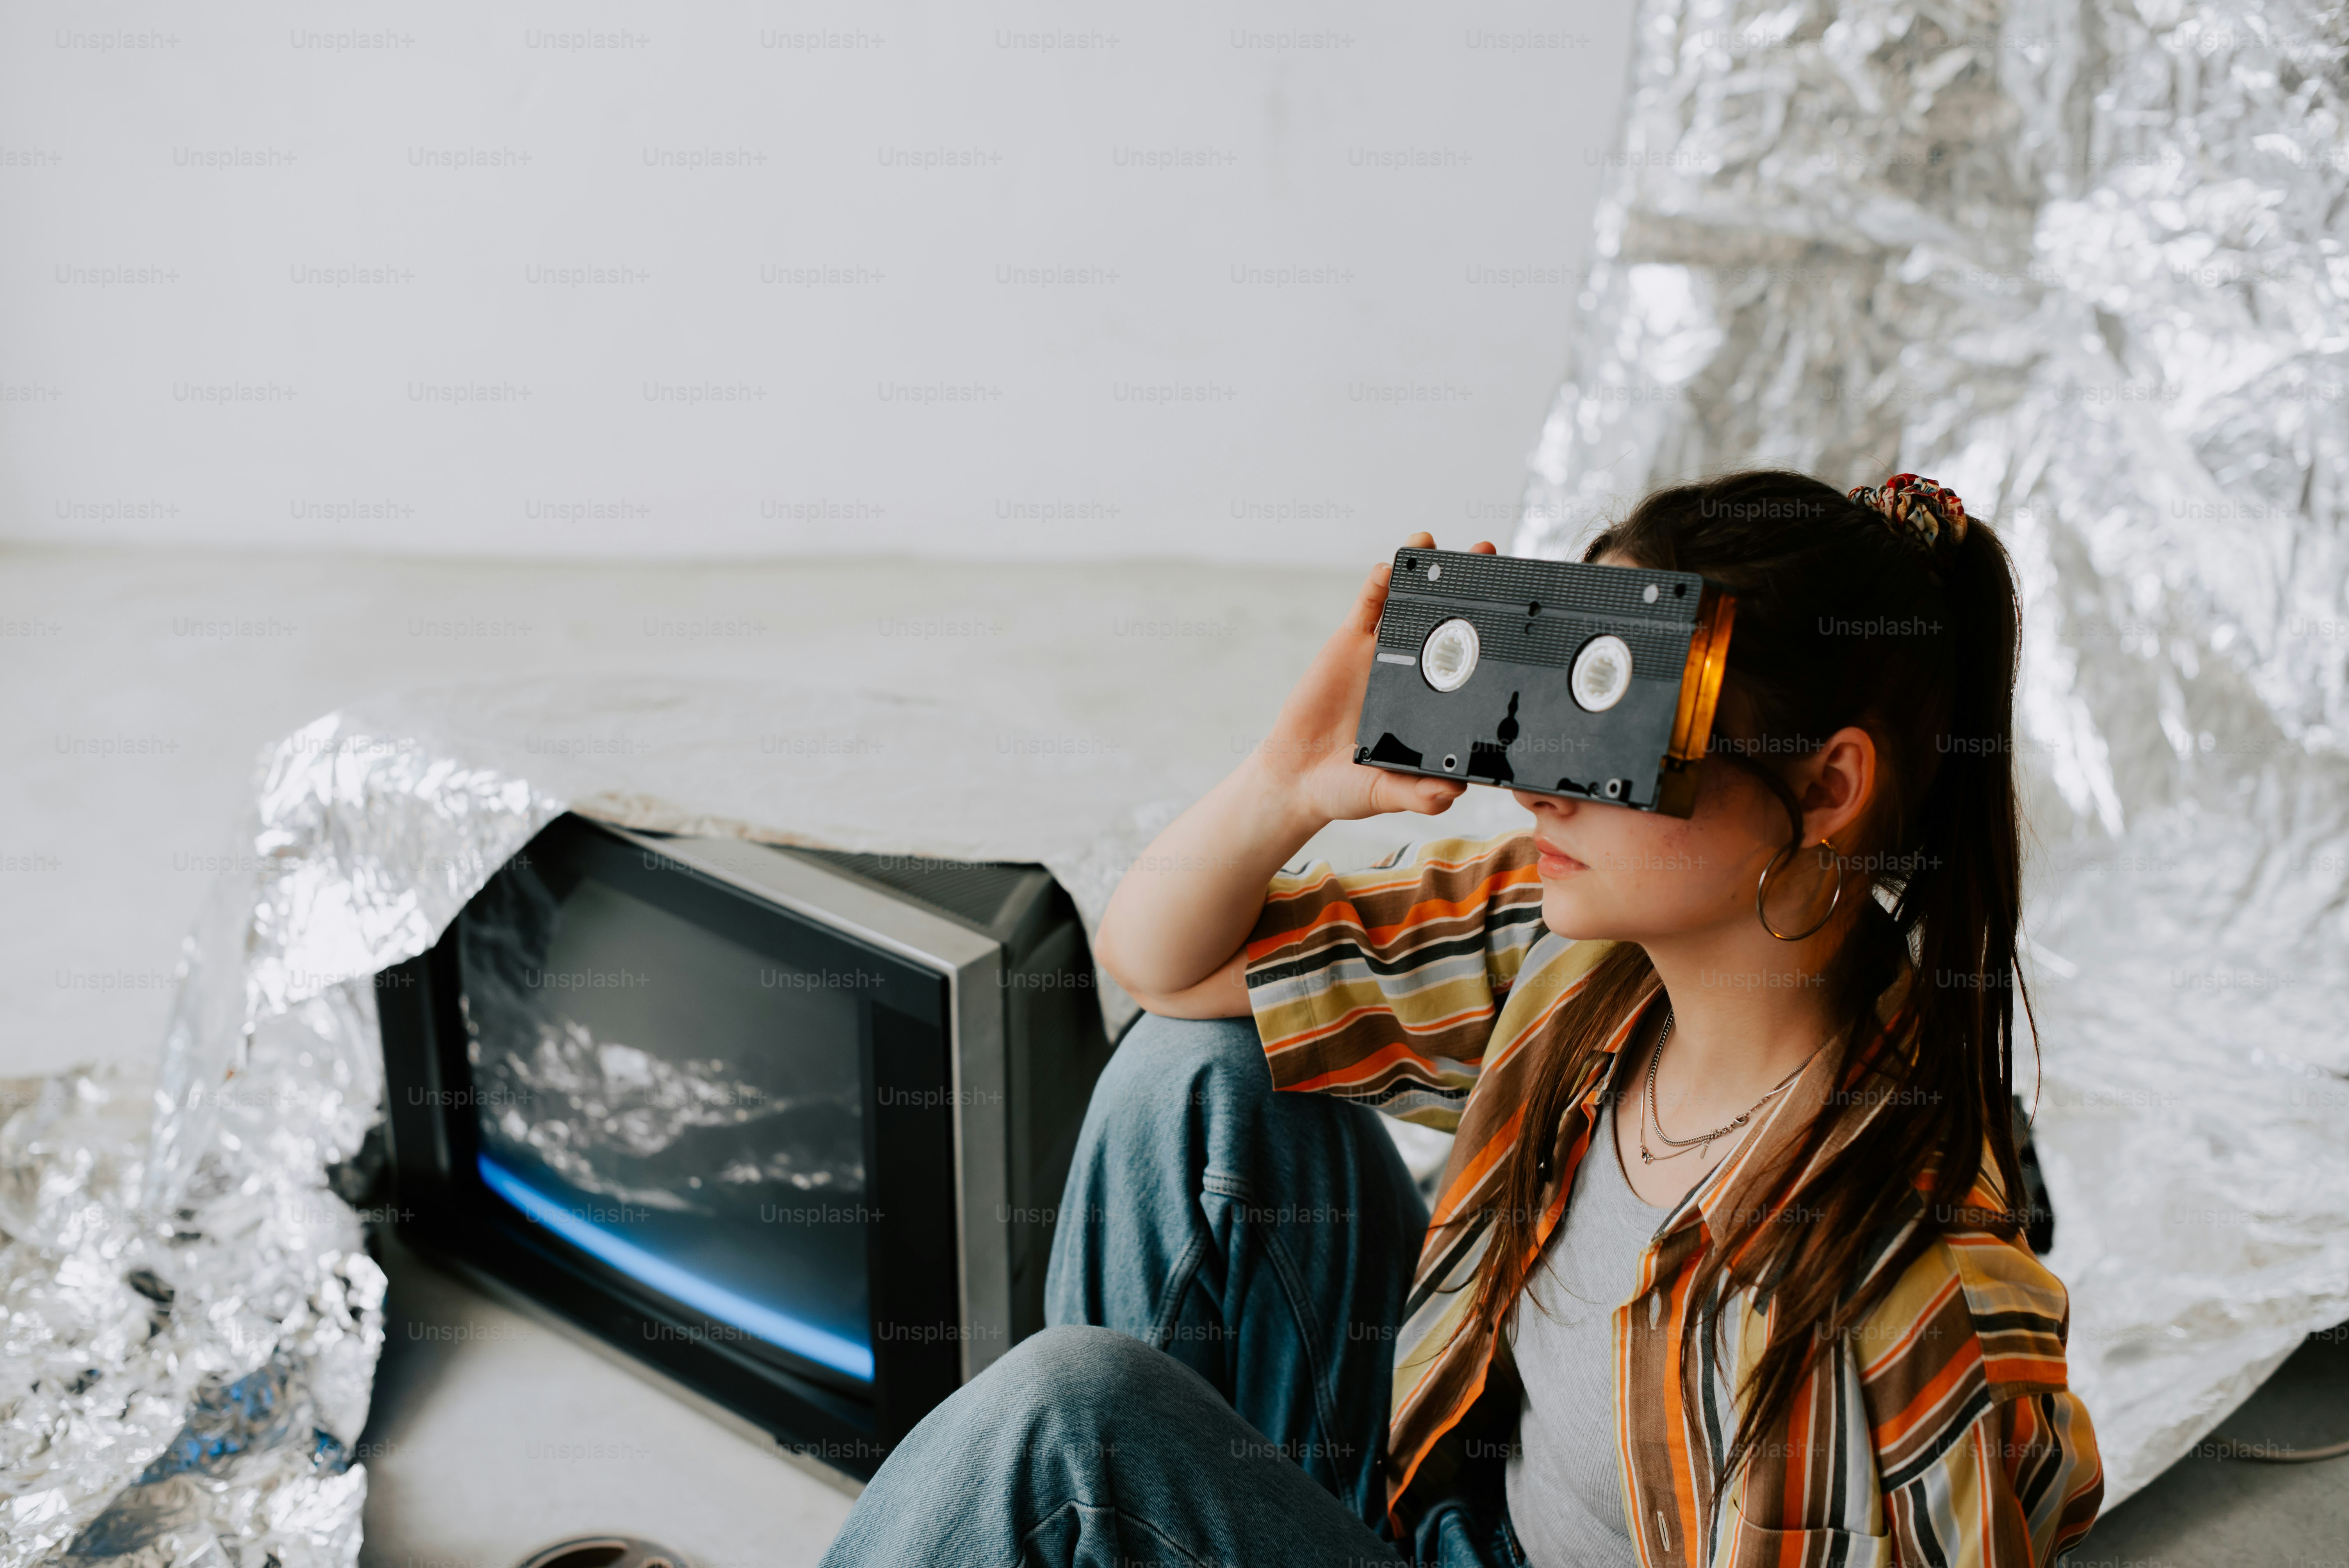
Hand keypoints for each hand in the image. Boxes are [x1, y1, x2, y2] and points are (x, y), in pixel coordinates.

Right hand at [1251, 531, 1498, 822]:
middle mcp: (1415, 672)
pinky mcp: (1349, 646)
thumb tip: (1452, 794)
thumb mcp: (1388, 794)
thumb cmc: (1347, 790)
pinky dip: (1378, 584)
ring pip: (1409, 603)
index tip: (1520, 615)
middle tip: (1490, 553)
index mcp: (1434, 703)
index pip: (1471, 664)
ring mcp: (1383, 655)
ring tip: (1434, 541)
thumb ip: (1419, 794)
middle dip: (1469, 586)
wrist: (1296, 779)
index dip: (1494, 638)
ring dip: (1423, 570)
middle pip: (1448, 620)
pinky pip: (1367, 608)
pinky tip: (1390, 566)